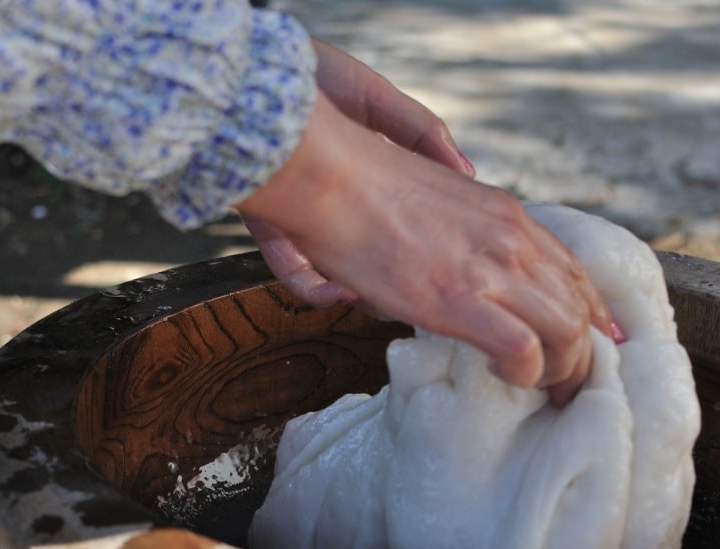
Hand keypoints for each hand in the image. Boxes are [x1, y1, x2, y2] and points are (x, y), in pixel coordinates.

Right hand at [238, 88, 614, 405]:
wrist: (329, 175)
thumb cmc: (362, 190)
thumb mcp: (433, 203)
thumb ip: (460, 233)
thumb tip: (456, 266)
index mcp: (508, 216)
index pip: (574, 271)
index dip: (592, 314)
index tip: (594, 344)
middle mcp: (513, 239)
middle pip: (580, 309)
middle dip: (583, 356)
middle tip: (567, 386)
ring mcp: (492, 268)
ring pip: (567, 332)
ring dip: (560, 371)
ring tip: (539, 388)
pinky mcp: (462, 299)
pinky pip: (524, 350)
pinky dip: (525, 372)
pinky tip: (502, 375)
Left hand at [243, 40, 474, 310]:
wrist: (252, 72)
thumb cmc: (316, 76)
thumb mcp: (381, 101)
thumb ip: (423, 135)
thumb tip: (467, 172)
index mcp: (362, 177)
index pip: (397, 225)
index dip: (418, 248)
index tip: (441, 264)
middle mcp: (329, 203)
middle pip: (365, 260)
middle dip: (387, 285)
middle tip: (409, 300)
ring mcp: (296, 218)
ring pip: (331, 277)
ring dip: (357, 295)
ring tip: (380, 303)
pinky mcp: (266, 225)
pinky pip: (291, 272)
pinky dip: (315, 287)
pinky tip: (341, 289)